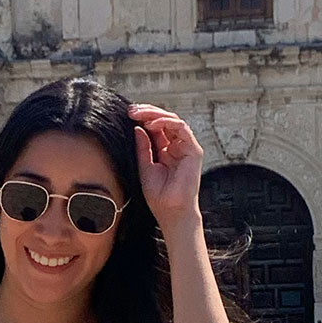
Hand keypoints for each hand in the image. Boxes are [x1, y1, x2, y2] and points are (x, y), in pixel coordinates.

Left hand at [130, 104, 203, 236]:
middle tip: (131, 110)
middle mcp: (177, 146)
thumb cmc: (159, 195)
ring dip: (155, 114)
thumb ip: (143, 147)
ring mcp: (186, 147)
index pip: (156, 127)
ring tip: (139, 114)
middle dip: (147, 112)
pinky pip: (181, 128)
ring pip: (173, 120)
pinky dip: (166, 122)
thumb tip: (137, 128)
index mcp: (166, 150)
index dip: (143, 118)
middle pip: (164, 120)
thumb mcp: (145, 166)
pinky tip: (152, 125)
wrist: (170, 211)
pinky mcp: (193, 150)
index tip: (127, 114)